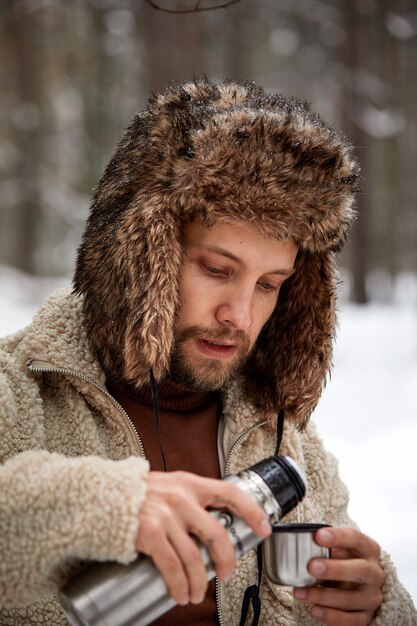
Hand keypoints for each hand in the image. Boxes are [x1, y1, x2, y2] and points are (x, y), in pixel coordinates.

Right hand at [136, 470, 270, 606]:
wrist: (101, 495)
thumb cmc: (137, 494)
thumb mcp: (169, 486)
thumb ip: (189, 498)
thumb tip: (212, 521)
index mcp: (190, 483)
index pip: (230, 493)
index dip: (251, 511)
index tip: (264, 528)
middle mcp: (181, 498)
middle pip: (216, 534)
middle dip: (226, 560)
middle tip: (226, 573)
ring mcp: (166, 516)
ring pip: (194, 557)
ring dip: (199, 582)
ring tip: (195, 594)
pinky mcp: (150, 533)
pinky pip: (173, 567)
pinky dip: (179, 585)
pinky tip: (180, 594)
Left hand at [293, 527, 385, 625]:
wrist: (363, 584)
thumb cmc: (347, 561)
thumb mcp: (341, 549)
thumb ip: (328, 547)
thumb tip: (305, 545)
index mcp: (369, 549)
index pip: (356, 539)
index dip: (338, 537)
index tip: (318, 536)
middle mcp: (375, 573)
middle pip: (361, 570)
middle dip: (336, 569)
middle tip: (312, 567)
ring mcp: (372, 596)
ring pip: (352, 599)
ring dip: (324, 596)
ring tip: (301, 592)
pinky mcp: (367, 616)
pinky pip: (351, 620)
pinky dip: (331, 616)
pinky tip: (315, 610)